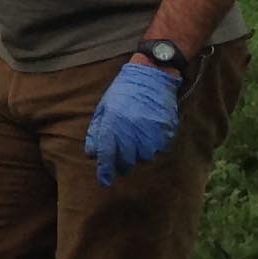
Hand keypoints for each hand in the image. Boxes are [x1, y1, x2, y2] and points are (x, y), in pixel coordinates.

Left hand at [83, 59, 181, 185]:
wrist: (152, 76)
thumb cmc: (124, 92)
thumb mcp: (104, 108)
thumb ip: (97, 131)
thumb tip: (91, 154)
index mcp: (113, 124)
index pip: (107, 155)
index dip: (105, 171)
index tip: (104, 181)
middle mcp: (131, 131)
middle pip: (126, 161)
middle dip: (122, 165)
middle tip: (120, 163)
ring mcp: (150, 132)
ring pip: (144, 158)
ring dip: (138, 156)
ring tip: (136, 144)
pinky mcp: (165, 132)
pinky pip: (158, 149)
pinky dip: (153, 148)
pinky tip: (149, 136)